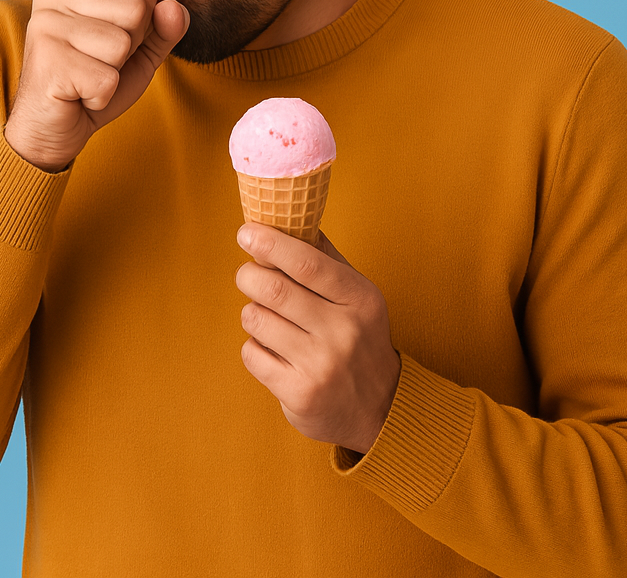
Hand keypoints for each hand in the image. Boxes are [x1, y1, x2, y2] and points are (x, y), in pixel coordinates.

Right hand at [3, 0, 188, 170]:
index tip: (110, 42)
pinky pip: (108, 79)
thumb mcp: (139, 50)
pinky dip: (102, 96)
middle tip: (98, 62)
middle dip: (129, 48)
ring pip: (122, 45)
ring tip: (86, 77)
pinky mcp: (48, 63)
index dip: (143, 23)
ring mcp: (46, 26)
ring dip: (114, 73)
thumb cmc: (94, 81)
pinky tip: (78, 94)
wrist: (53, 127)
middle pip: (136, 10)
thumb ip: (163, 27)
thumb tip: (176, 7)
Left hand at [234, 223, 401, 455]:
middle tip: (247, 274)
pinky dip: (253, 346)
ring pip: (255, 319)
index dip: (271, 243)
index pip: (306, 262)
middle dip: (248, 275)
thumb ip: (326, 260)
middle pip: (273, 288)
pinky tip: (272, 349)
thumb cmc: (360, 340)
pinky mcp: (299, 392)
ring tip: (266, 317)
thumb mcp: (359, 296)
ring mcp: (321, 364)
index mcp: (360, 298)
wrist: (380, 409)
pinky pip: (251, 353)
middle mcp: (343, 331)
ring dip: (252, 312)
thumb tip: (291, 218)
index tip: (246, 232)